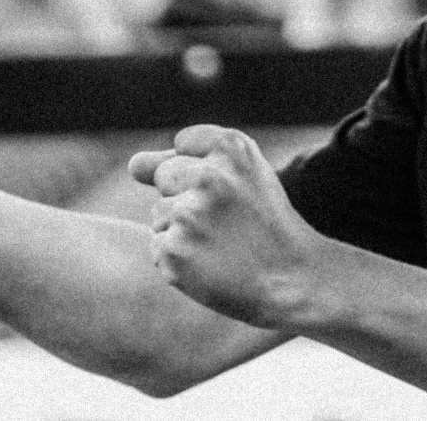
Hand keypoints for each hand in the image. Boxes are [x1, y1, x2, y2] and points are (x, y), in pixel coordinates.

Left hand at [129, 125, 330, 328]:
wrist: (294, 279)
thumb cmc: (264, 223)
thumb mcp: (242, 174)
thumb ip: (186, 159)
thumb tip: (132, 165)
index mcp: (231, 148)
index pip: (182, 145)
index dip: (205, 172)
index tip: (234, 191)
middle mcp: (209, 177)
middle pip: (164, 176)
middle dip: (186, 197)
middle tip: (228, 221)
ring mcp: (189, 216)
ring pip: (159, 214)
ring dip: (182, 231)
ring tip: (223, 245)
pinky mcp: (174, 252)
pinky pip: (158, 246)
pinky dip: (179, 259)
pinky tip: (211, 266)